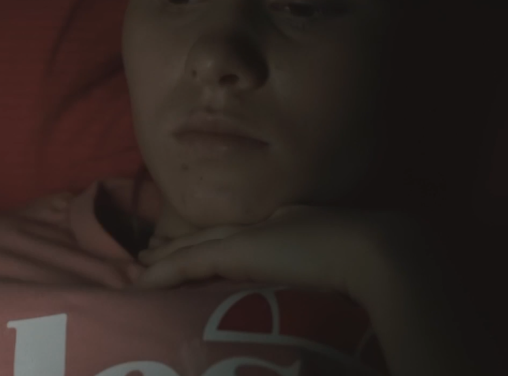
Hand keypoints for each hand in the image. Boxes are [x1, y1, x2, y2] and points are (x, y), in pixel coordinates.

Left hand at [135, 205, 430, 304]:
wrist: (369, 251)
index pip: (233, 235)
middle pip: (205, 236)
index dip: (209, 241)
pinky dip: (161, 274)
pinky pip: (187, 264)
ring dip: (162, 261)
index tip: (188, 246)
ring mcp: (245, 236)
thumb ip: (315, 264)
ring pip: (191, 248)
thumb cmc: (362, 259)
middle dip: (176, 245)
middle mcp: (257, 225)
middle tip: (148, 252)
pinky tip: (141, 282)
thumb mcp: (333, 261)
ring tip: (139, 267)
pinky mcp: (235, 251)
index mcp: (280, 224)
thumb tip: (316, 280)